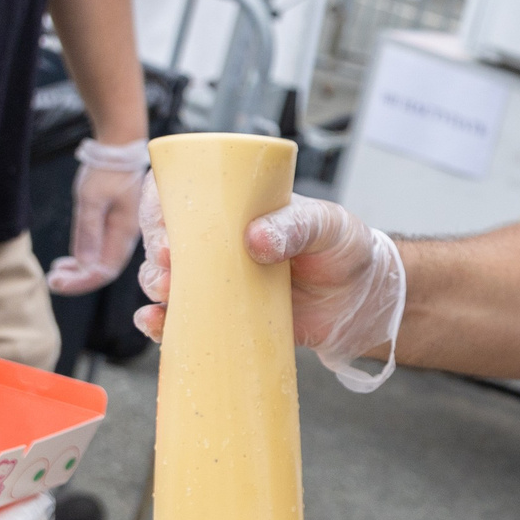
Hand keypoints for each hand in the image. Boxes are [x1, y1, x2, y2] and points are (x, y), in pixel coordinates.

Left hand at [46, 142, 148, 294]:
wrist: (119, 149)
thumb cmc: (106, 171)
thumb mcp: (92, 197)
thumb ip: (88, 231)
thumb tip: (83, 264)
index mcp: (124, 232)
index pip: (104, 271)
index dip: (80, 282)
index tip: (55, 281)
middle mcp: (125, 237)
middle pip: (104, 271)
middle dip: (77, 280)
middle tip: (51, 281)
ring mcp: (120, 233)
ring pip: (101, 263)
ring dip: (78, 272)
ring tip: (55, 273)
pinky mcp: (113, 227)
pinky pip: (100, 252)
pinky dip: (83, 260)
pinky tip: (67, 261)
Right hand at [134, 186, 407, 390]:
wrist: (364, 299)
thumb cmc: (344, 248)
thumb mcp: (327, 225)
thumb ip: (296, 225)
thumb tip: (256, 239)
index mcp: (236, 208)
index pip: (182, 195)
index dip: (160, 207)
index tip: (165, 229)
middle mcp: (218, 243)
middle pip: (164, 240)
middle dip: (156, 254)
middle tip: (170, 267)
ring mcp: (218, 281)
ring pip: (166, 280)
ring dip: (155, 287)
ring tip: (166, 295)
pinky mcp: (225, 316)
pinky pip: (182, 321)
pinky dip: (162, 324)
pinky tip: (157, 324)